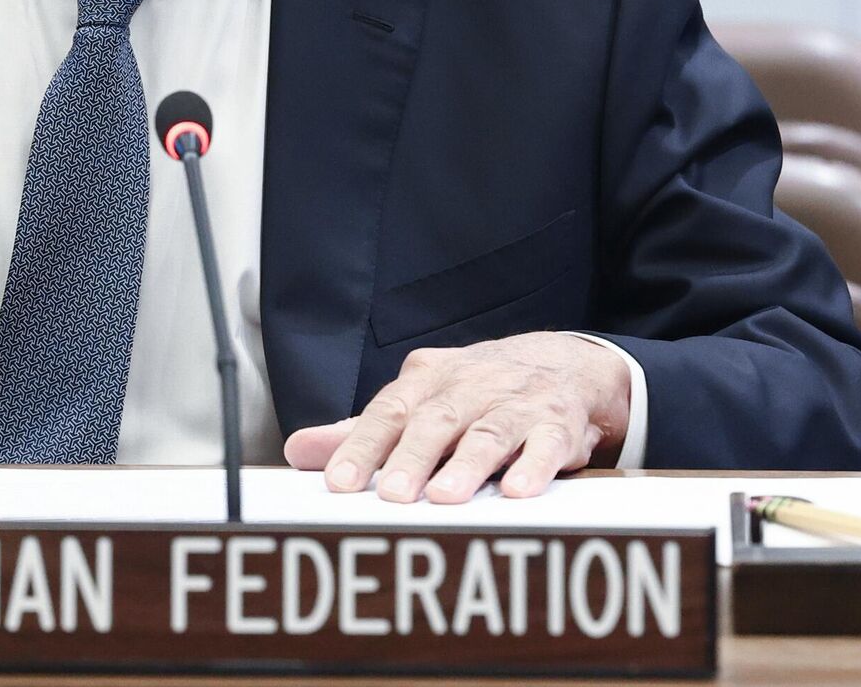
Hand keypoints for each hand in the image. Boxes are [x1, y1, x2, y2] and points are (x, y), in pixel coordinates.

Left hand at [283, 332, 630, 502]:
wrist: (563, 363)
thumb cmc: (476, 392)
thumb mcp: (419, 401)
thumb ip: (363, 431)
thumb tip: (298, 451)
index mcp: (427, 380)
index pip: (388, 411)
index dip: (362, 446)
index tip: (338, 482)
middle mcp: (468, 385)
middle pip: (435, 420)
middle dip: (412, 457)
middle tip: (391, 495)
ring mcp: (515, 402)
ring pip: (488, 431)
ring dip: (467, 464)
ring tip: (445, 497)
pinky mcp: (557, 423)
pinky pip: (547, 443)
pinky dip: (534, 466)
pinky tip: (519, 490)